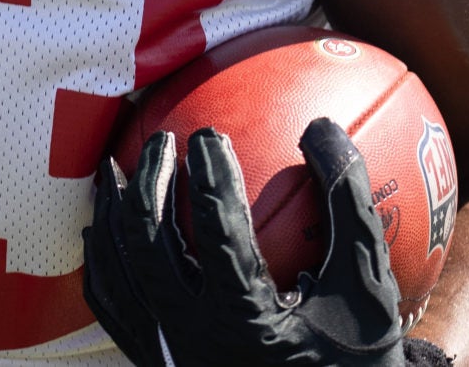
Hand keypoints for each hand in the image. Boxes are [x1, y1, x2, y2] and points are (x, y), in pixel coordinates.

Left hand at [83, 117, 450, 366]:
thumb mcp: (366, 286)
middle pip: (150, 246)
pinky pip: (112, 309)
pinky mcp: (154, 365)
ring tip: (114, 168)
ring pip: (118, 274)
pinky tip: (103, 229)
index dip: (211, 175)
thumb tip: (323, 126)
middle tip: (161, 141)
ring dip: (112, 216)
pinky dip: (102, 263)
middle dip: (150, 183)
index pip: (218, 233)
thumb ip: (347, 204)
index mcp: (248, 325)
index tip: (210, 134)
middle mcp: (195, 343)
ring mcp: (167, 357)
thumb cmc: (356, 356)